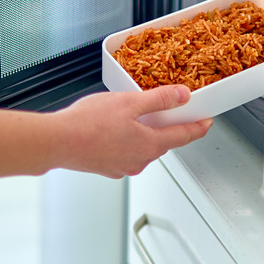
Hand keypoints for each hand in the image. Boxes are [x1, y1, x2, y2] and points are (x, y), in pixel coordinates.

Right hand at [55, 85, 212, 177]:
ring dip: (143, 133)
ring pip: (142, 147)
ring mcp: (122, 167)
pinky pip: (124, 152)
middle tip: (168, 111)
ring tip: (133, 114)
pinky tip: (112, 127)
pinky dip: (125, 140)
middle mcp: (139, 161)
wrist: (57, 142)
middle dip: (167, 127)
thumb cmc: (88, 124)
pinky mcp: (106, 167)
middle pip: (162, 142)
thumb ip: (159, 100)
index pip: (183, 137)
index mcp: (150, 145)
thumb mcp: (130, 102)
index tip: (206, 122)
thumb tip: (182, 96)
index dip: (197, 127)